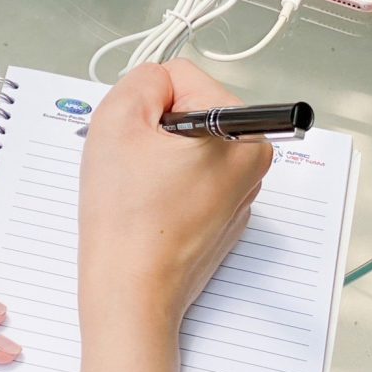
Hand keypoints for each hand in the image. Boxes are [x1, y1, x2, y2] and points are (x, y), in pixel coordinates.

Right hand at [78, 60, 271, 326]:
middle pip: (187, 110)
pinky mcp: (222, 217)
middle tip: (134, 165)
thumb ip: (143, 79)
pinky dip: (164, 186)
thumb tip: (158, 82)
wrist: (130, 293)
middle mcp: (253, 160)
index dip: (146, 103)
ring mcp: (240, 192)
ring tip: (140, 190)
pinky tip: (148, 209)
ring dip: (156, 158)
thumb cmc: (127, 219)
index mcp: (243, 132)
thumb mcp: (118, 119)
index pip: (181, 78)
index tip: (138, 140)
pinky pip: (187, 179)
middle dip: (153, 130)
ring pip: (184, 145)